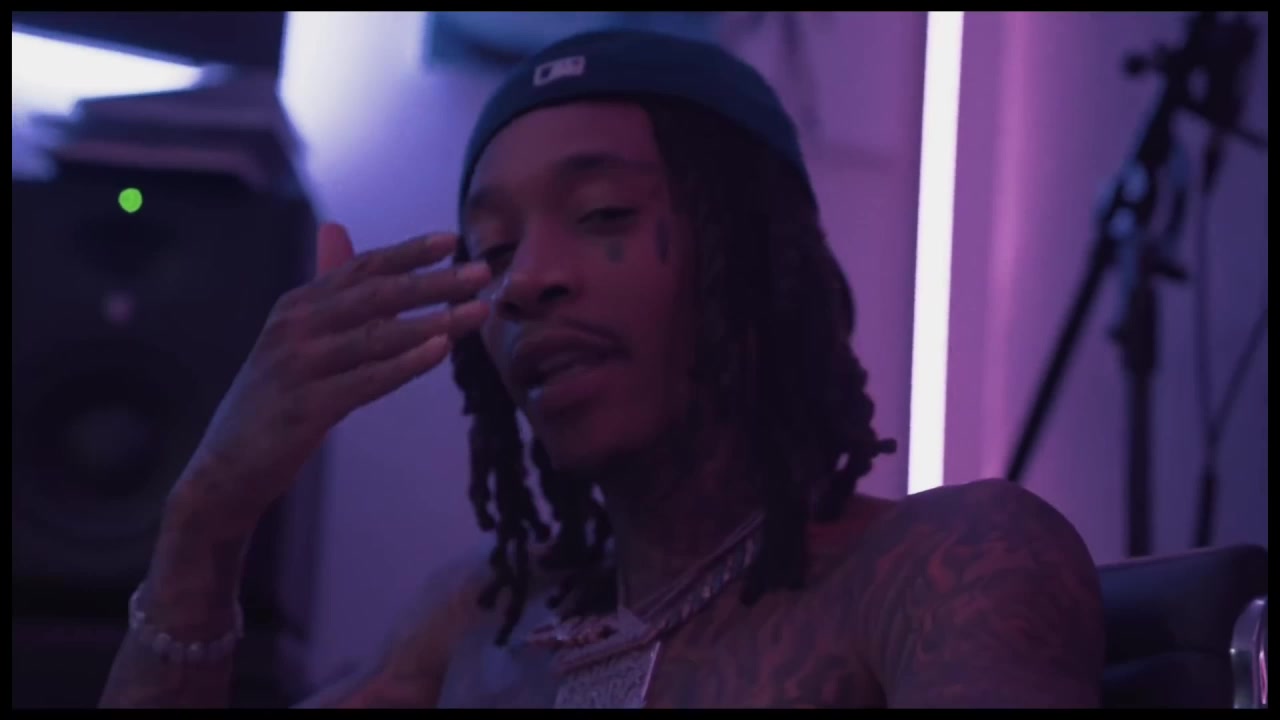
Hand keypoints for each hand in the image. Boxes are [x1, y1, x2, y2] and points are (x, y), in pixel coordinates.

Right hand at [172, 223, 489, 527]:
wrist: (227, 466)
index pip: (361, 268)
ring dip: (433, 321)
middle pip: (376, 295)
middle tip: (481, 272)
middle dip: (433, 281)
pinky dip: (406, 363)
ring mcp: (299, 366)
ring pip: (377, 335)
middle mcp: (295, 326)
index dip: (407, 252)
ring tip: (477, 311)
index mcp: (297, 305)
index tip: (452, 240)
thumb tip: (334, 227)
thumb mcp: (297, 337)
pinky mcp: (306, 407)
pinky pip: (367, 380)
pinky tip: (441, 350)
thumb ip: (325, 289)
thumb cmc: (275, 398)